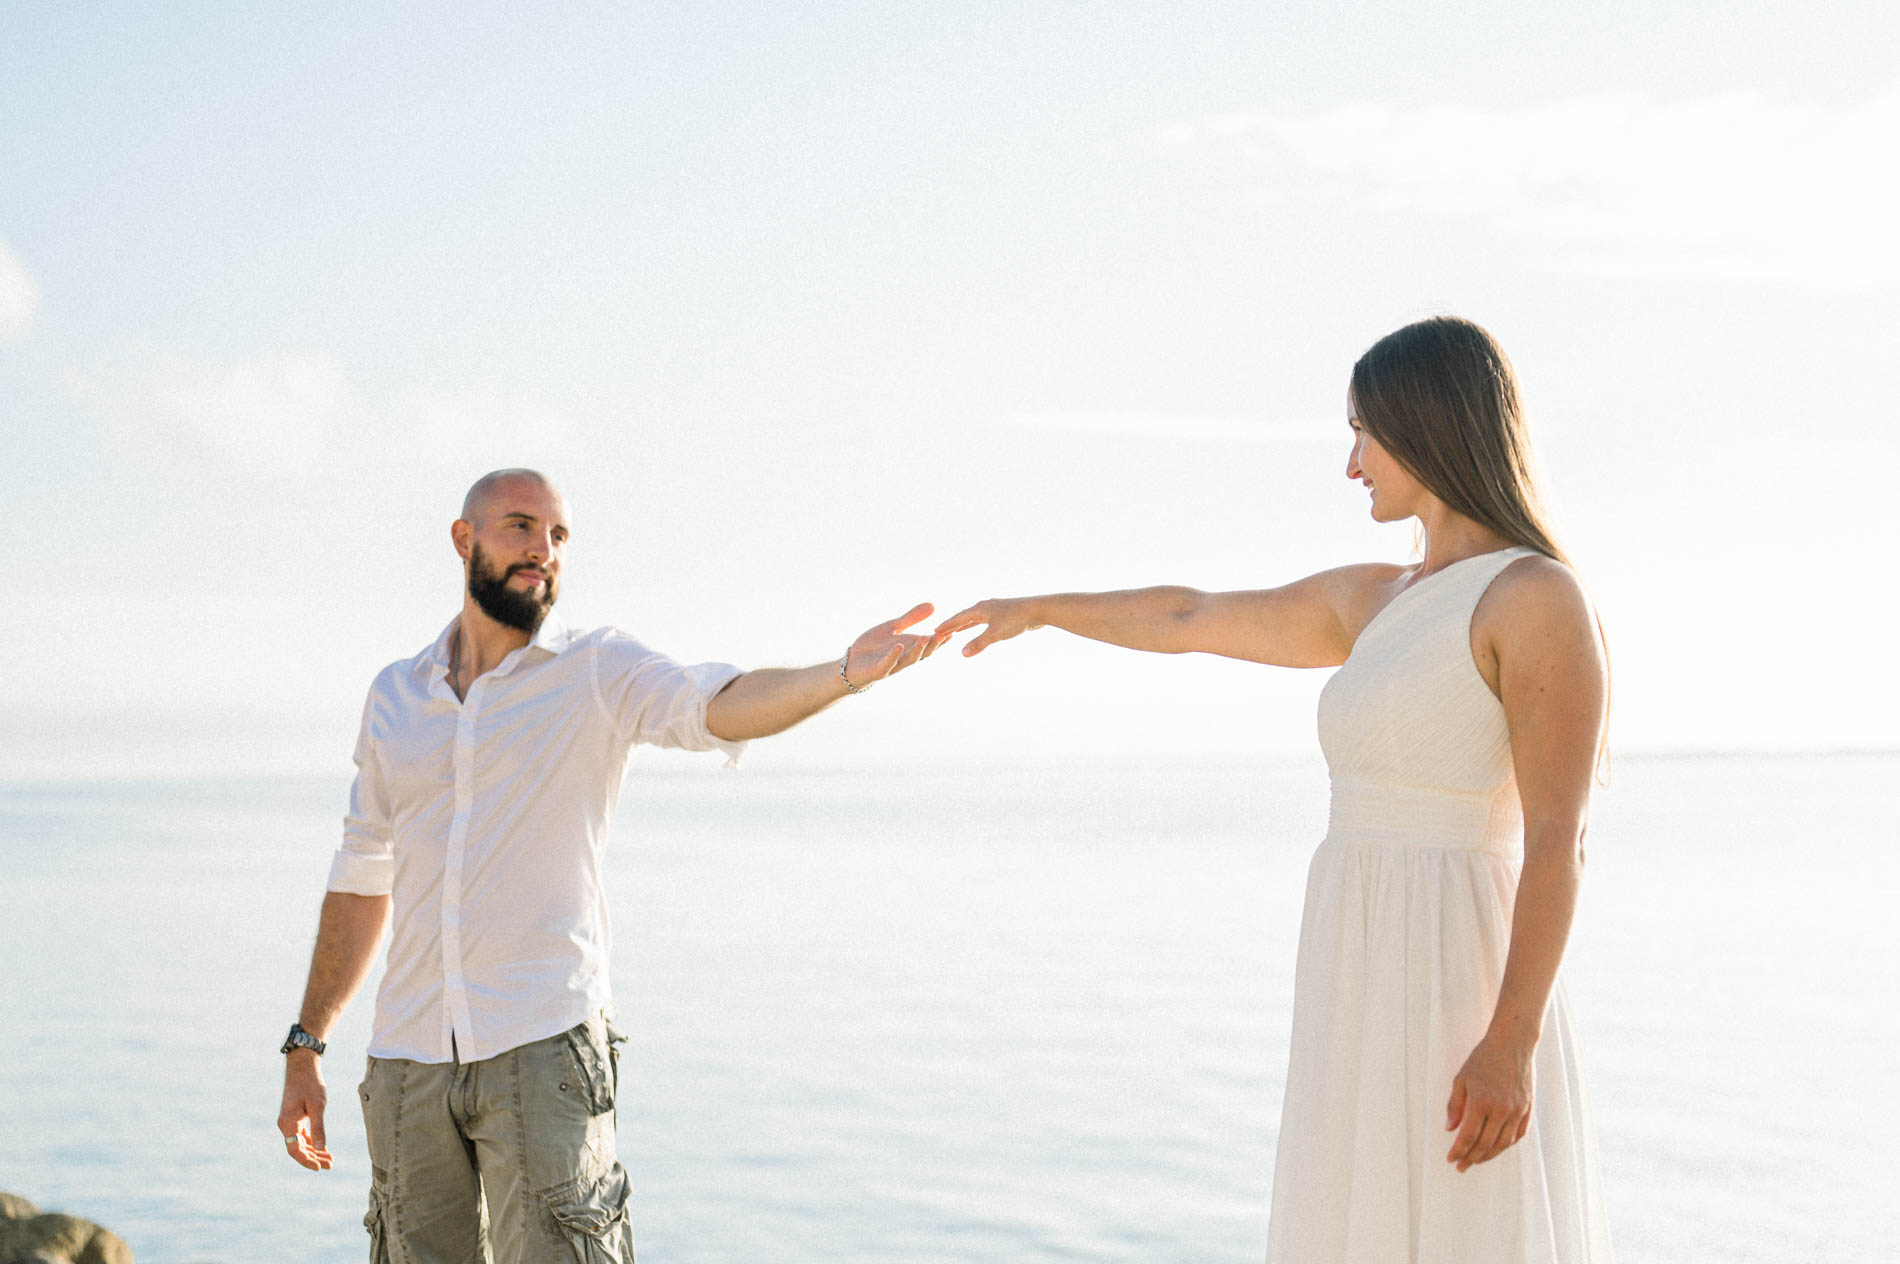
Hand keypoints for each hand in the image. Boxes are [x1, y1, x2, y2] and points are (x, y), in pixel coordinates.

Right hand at [278, 1051, 334, 1170]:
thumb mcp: (317, 1106)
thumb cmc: (310, 1084)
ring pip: (300, 1143)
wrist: (303, 1066)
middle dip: (314, 1158)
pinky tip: (323, 1149)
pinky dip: (312, 1142)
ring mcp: (289, 1122)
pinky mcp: (294, 1117)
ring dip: (314, 1151)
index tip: (320, 1168)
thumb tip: (321, 1148)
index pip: (295, 1150)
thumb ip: (318, 1128)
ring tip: (330, 1159)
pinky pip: (302, 1135)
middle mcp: (285, 1125)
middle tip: (330, 1165)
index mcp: (288, 1123)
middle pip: (298, 1149)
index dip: (307, 1161)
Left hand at [843, 602, 947, 687]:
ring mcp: (892, 665)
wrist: (851, 663)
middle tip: (945, 635)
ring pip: (908, 659)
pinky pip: (887, 664)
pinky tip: (899, 646)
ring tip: (925, 638)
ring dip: (918, 650)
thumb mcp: (893, 627)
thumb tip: (933, 605)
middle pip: (923, 653)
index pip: (929, 644)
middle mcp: (904, 658)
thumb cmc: (873, 646)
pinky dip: (893, 656)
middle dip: (933, 645)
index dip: (941, 639)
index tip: (953, 630)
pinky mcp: (878, 670)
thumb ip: (911, 618)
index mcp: (909, 648)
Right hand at [932, 598, 1040, 656]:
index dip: (947, 626)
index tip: (935, 631)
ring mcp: (994, 609)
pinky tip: (980, 627)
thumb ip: (979, 644)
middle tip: (940, 632)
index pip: (958, 618)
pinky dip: (977, 625)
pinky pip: (984, 620)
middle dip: (953, 625)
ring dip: (965, 625)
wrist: (1038, 610)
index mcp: (980, 609)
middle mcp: (985, 607)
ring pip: (975, 618)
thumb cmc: (1016, 619)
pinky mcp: (1003, 614)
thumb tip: (963, 653)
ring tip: (956, 630)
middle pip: (964, 617)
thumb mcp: (995, 634)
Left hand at [1445, 1032, 1533, 1171]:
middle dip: (1471, 1158)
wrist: (1512, 1045)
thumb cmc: (1483, 1059)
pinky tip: (1497, 1148)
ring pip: (1502, 1143)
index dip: (1458, 1151)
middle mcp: (1501, 1110)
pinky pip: (1518, 1134)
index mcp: (1481, 1102)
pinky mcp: (1527, 1109)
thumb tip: (1450, 1130)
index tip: (1451, 1159)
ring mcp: (1517, 1111)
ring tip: (1477, 1160)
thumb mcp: (1461, 1079)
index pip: (1468, 1136)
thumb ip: (1455, 1106)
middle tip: (1461, 1166)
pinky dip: (1506, 1145)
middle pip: (1485, 1144)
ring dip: (1488, 1155)